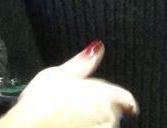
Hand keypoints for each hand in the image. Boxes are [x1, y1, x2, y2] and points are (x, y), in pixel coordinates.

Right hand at [0, 41, 137, 127]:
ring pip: (103, 125)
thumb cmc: (42, 102)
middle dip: (100, 107)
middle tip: (77, 105)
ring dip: (93, 121)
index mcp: (104, 95)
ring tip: (70, 117)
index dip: (120, 97)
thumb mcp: (58, 73)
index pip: (125, 97)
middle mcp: (108, 117)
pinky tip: (69, 125)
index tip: (121, 101)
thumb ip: (82, 62)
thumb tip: (97, 47)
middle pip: (112, 111)